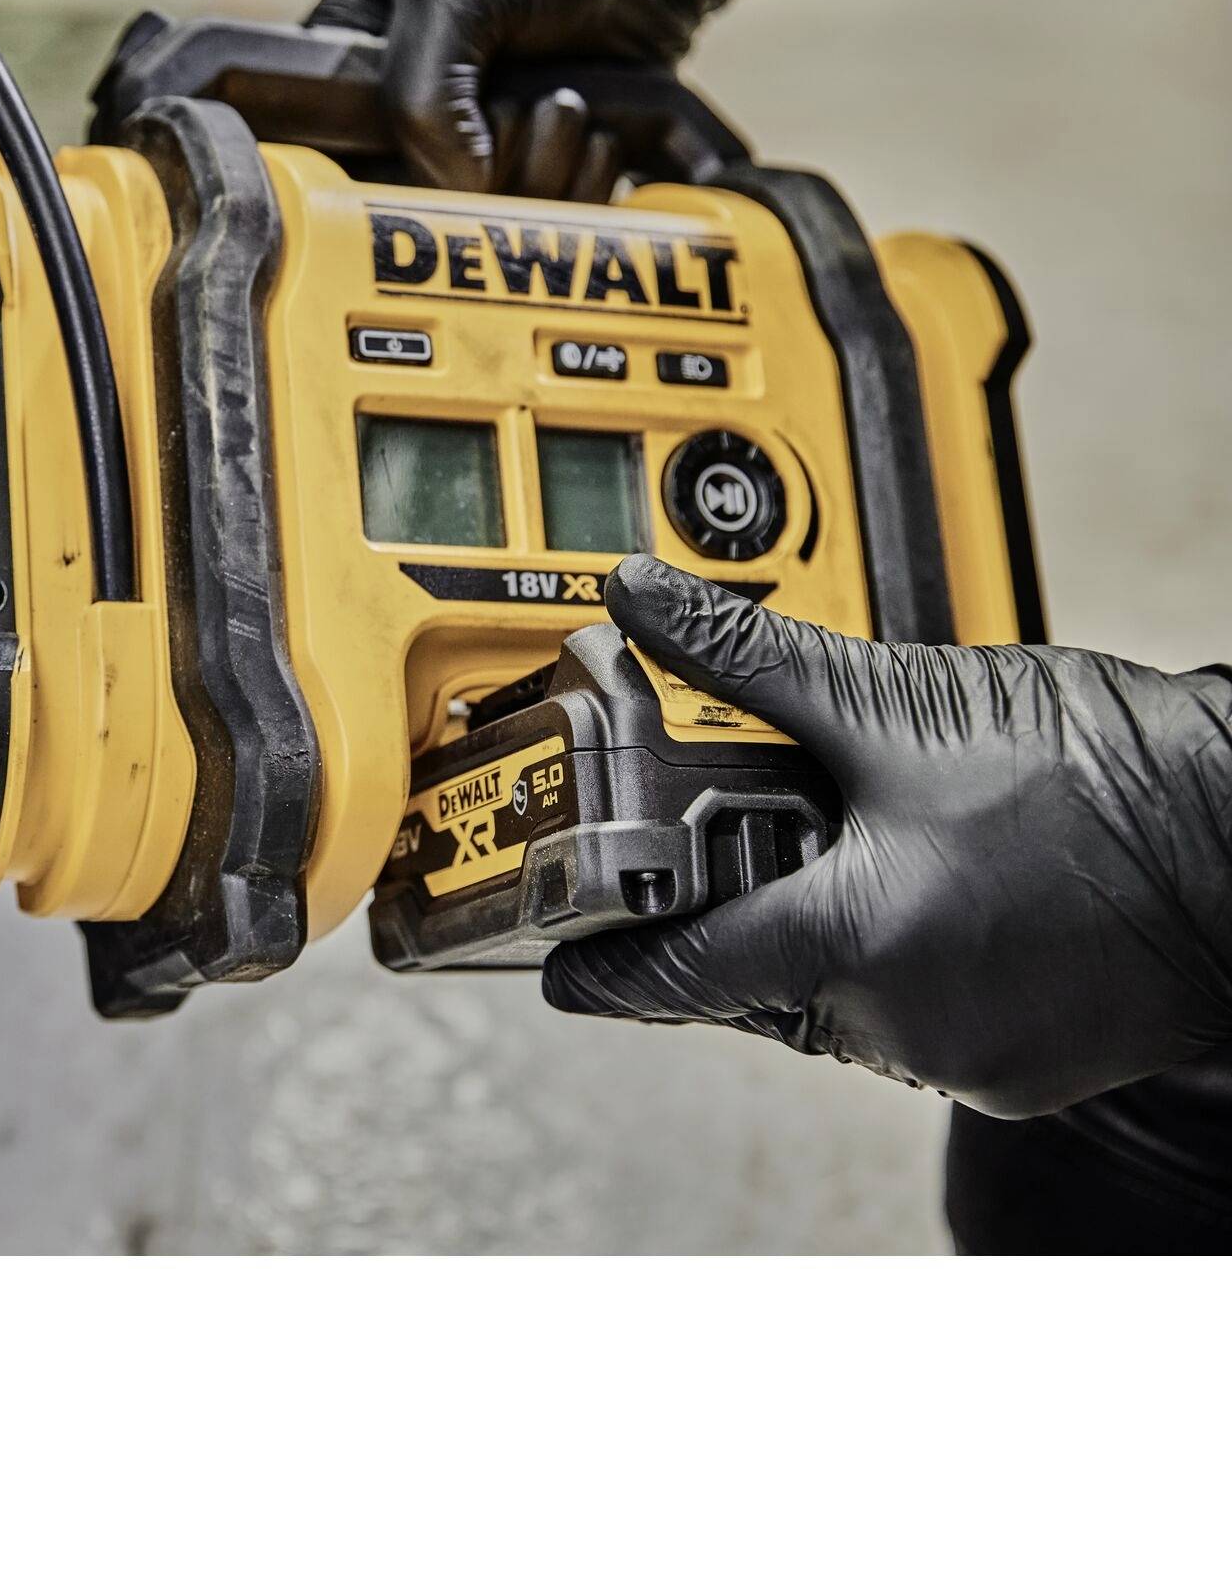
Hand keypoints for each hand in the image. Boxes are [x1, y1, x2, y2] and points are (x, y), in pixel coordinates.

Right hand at [306, 0, 728, 194]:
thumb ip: (419, 89)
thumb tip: (452, 187)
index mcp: (354, 61)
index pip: (326, 154)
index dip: (372, 171)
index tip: (430, 155)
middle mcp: (405, 114)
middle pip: (410, 205)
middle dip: (482, 169)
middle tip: (521, 107)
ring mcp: (473, 150)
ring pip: (482, 222)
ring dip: (544, 170)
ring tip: (568, 102)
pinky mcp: (535, 175)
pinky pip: (543, 222)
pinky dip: (581, 185)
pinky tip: (595, 131)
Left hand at [542, 555, 1231, 1118]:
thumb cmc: (1106, 778)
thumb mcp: (898, 702)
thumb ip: (750, 660)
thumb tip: (645, 600)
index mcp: (854, 948)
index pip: (680, 976)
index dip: (608, 968)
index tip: (558, 969)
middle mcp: (904, 1027)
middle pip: (758, 984)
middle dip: (732, 918)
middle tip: (720, 852)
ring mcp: (971, 1058)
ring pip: (840, 1004)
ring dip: (821, 936)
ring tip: (851, 848)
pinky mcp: (1027, 1064)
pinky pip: (918, 1019)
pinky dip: (898, 961)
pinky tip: (927, 890)